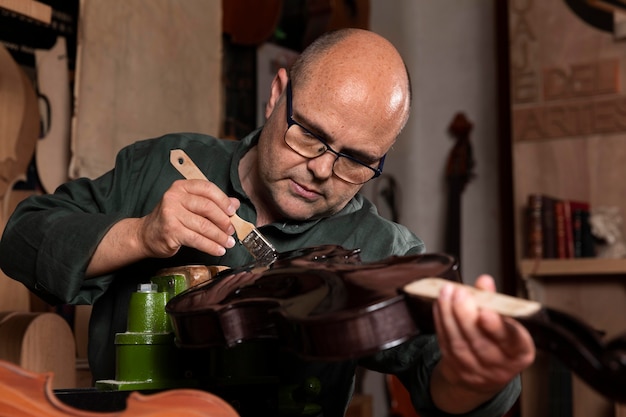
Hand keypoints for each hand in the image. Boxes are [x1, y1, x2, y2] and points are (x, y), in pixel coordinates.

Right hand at [138, 179, 238, 257]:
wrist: (146, 234)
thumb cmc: (171, 219)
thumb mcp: (190, 206)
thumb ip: (212, 203)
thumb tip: (235, 204)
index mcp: (181, 187)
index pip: (207, 188)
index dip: (223, 200)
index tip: (232, 211)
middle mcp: (174, 197)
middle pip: (207, 207)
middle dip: (223, 221)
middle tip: (231, 230)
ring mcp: (171, 214)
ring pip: (204, 225)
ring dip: (220, 236)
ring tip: (228, 243)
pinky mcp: (171, 231)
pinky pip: (197, 239)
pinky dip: (211, 246)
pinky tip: (218, 250)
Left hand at [429, 274, 534, 412]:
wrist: (486, 369)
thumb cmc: (500, 338)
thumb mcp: (506, 321)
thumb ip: (495, 301)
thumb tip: (484, 281)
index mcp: (519, 352)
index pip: (510, 341)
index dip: (496, 327)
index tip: (485, 311)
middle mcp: (500, 366)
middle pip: (480, 343)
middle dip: (466, 315)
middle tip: (459, 292)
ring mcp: (477, 371)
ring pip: (459, 344)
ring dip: (449, 315)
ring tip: (446, 293)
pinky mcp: (457, 369)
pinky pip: (445, 344)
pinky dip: (441, 322)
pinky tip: (439, 305)